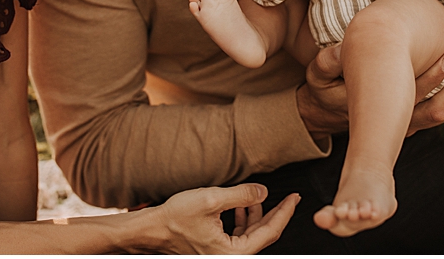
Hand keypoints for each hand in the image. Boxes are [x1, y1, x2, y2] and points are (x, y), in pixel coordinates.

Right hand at [150, 183, 297, 253]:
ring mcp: (222, 254)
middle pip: (263, 234)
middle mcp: (230, 257)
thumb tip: (263, 192)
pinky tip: (243, 206)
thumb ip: (242, 195)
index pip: (270, 232)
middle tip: (289, 197)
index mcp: (233, 253)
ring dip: (257, 215)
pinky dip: (243, 220)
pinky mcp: (215, 248)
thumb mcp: (212, 200)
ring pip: (251, 234)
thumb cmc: (174, 219)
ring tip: (260, 197)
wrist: (149, 229)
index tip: (295, 198)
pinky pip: (238, 235)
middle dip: (275, 213)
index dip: (285, 212)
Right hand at [296, 46, 443, 140]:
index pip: (413, 98)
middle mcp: (395, 122)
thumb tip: (340, 49)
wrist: (328, 111)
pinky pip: (442, 111)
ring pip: (443, 113)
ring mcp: (406, 124)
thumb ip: (327, 62)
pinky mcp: (412, 120)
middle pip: (437, 110)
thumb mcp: (319, 75)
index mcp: (377, 110)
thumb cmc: (326, 90)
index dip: (434, 77)